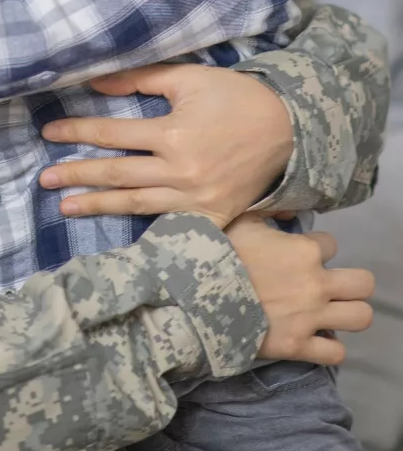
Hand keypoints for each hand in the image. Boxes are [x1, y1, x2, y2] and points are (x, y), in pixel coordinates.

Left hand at [37, 64, 293, 228]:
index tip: (49, 134)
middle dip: (77, 176)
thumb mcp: (188, 79)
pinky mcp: (212, 217)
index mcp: (173, 134)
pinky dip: (141, 228)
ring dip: (98, 205)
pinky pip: (169, 224)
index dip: (77, 133)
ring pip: (136, 204)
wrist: (290, 131)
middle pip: (116, 174)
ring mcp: (197, 200)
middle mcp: (181, 172)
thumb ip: (138, 79)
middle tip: (44, 180)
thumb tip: (94, 83)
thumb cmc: (235, 98)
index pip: (111, 134)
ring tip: (65, 207)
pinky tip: (115, 231)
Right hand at [226, 214, 373, 364]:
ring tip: (329, 310)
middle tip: (327, 283)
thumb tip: (289, 209)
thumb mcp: (238, 219)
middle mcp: (316, 283)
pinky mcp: (300, 346)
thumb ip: (266, 209)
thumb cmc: (218, 252)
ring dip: (347, 312)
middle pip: (363, 283)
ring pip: (361, 316)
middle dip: (349, 282)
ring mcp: (311, 317)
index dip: (316, 247)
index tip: (299, 252)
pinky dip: (328, 346)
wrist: (197, 293)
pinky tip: (315, 337)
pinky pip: (336, 352)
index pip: (331, 243)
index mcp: (304, 250)